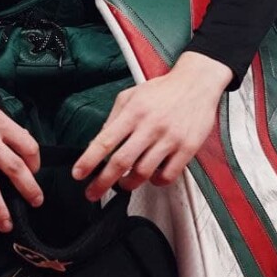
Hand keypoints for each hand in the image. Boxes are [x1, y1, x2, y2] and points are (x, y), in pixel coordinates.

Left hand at [71, 52, 232, 200]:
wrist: (197, 83)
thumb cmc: (163, 90)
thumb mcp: (130, 96)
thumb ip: (113, 118)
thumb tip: (98, 143)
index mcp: (134, 112)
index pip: (105, 140)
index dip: (88, 160)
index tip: (78, 174)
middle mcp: (151, 126)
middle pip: (121, 162)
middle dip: (102, 182)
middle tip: (93, 192)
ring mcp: (170, 138)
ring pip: (143, 172)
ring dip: (129, 184)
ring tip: (124, 184)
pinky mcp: (187, 148)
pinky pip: (168, 175)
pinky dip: (155, 182)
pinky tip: (151, 177)